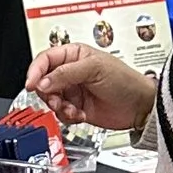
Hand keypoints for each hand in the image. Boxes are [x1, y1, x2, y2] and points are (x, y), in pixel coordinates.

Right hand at [24, 42, 155, 136]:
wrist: (140, 106)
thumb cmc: (125, 80)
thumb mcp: (95, 69)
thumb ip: (66, 73)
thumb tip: (43, 80)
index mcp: (74, 55)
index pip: (45, 59)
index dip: (35, 71)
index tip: (32, 84)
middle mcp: (70, 72)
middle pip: (44, 81)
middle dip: (48, 93)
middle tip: (55, 99)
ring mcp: (73, 91)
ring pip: (50, 100)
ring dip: (59, 107)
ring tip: (73, 109)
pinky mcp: (76, 108)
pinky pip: (60, 114)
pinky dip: (68, 116)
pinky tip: (81, 114)